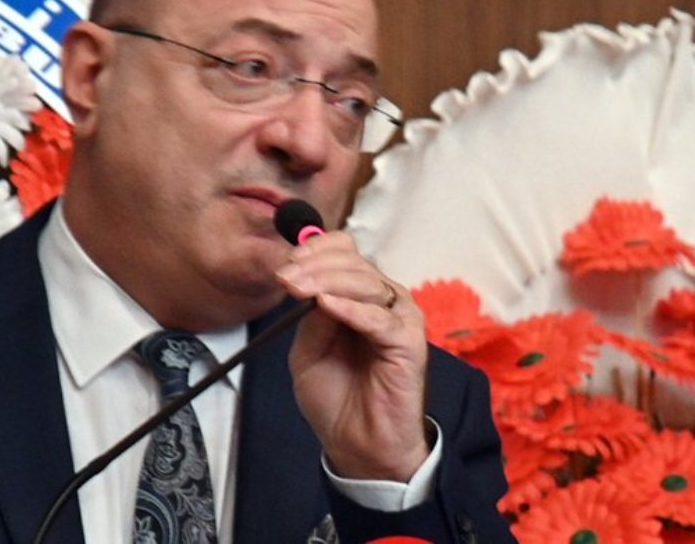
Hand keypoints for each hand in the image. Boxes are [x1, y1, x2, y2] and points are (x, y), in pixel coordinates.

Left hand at [276, 231, 429, 481]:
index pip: (345, 252)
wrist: (356, 445)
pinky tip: (326, 306)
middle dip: (314, 267)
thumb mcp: (307, 350)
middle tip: (285, 279)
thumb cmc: (336, 398)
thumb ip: (309, 317)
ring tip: (298, 290)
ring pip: (367, 283)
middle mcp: (384, 300)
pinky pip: (380, 318)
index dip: (316, 250)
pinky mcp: (409, 343)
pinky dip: (352, 309)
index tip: (286, 264)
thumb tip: (306, 284)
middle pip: (354, 263)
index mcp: (360, 296)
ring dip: (327, 281)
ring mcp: (400, 319)